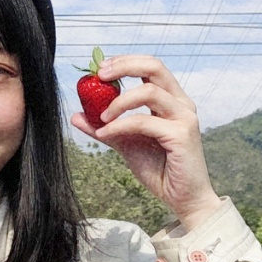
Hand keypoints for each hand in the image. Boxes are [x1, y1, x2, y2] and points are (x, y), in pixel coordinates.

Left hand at [70, 55, 221, 231]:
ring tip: (101, 118)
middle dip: (124, 66)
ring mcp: (184, 117)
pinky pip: (144, 122)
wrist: (183, 199)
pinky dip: (120, 125)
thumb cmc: (160, 169)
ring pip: (148, 92)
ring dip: (118, 102)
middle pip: (154, 66)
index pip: (150, 67)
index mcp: (171, 100)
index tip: (100, 68)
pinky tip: (105, 134)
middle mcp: (181, 103)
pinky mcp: (182, 135)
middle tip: (99, 76)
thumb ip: (105, 127)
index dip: (125, 62)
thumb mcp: (126, 143)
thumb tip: (77, 115)